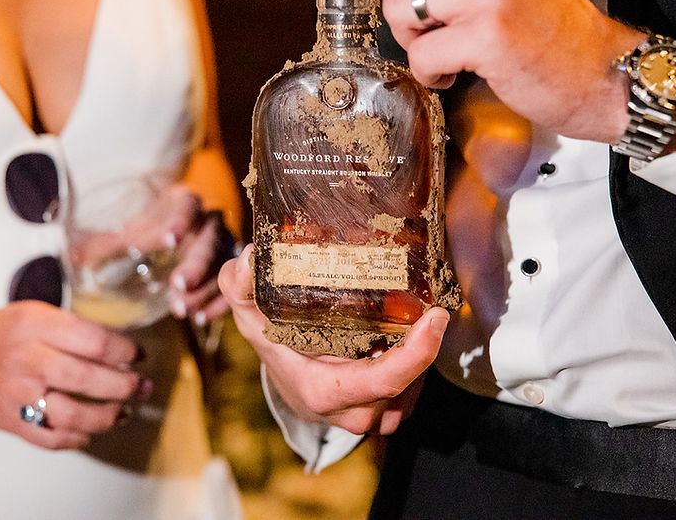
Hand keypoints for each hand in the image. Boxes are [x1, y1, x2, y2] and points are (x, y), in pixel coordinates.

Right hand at [0, 301, 146, 449]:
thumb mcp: (32, 312)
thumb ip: (71, 327)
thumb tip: (119, 345)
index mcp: (33, 325)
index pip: (92, 339)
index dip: (124, 350)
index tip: (138, 354)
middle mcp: (24, 359)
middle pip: (87, 377)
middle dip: (124, 384)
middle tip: (141, 385)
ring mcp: (15, 394)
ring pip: (73, 413)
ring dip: (108, 415)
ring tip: (125, 410)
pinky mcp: (9, 421)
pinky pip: (51, 438)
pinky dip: (77, 438)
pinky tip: (92, 430)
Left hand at [71, 184, 234, 324]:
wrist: (182, 233)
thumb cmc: (152, 227)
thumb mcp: (129, 231)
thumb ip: (107, 243)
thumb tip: (72, 256)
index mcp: (185, 202)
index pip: (187, 206)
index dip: (181, 220)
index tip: (170, 238)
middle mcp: (209, 221)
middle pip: (210, 240)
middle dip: (196, 264)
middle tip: (178, 285)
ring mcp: (223, 246)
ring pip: (223, 266)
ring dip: (204, 289)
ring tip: (181, 310)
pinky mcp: (229, 270)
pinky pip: (233, 286)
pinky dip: (218, 303)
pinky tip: (201, 318)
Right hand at [218, 245, 449, 434]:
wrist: (286, 385)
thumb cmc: (272, 346)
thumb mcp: (249, 315)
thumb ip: (239, 286)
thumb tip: (249, 258)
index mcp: (325, 392)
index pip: (384, 380)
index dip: (418, 353)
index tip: (436, 316)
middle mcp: (353, 412)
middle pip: (407, 382)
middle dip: (422, 344)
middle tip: (428, 302)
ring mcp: (374, 417)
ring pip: (416, 387)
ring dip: (421, 354)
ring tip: (418, 316)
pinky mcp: (389, 412)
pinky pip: (415, 389)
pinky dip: (418, 362)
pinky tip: (411, 333)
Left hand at [316, 0, 646, 143]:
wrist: (600, 70)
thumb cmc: (546, 27)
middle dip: (404, 12)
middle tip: (440, 31)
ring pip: (401, 11)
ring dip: (416, 42)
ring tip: (454, 50)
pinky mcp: (488, 31)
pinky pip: (420, 55)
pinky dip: (431, 73)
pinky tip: (459, 72)